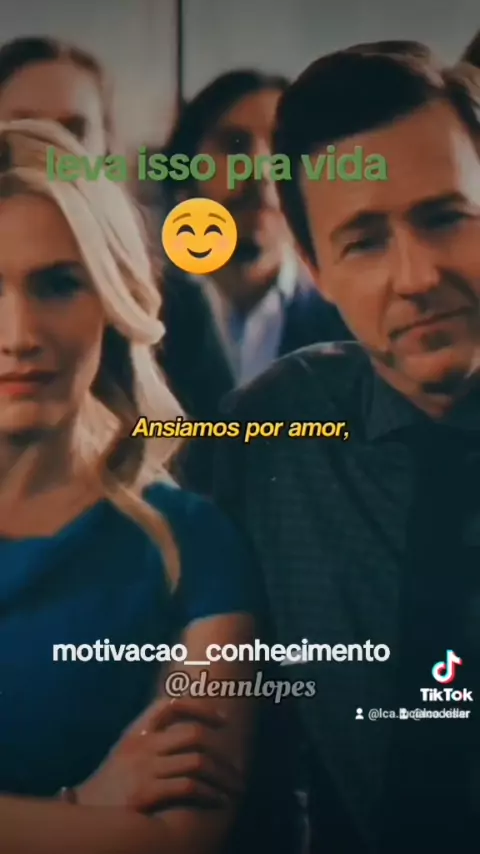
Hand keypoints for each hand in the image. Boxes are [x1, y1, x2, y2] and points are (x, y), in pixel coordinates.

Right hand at [75, 697, 242, 812]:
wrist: (84, 817)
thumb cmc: (110, 788)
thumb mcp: (126, 754)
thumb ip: (151, 740)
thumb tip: (186, 730)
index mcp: (136, 733)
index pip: (172, 704)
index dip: (201, 708)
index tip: (223, 720)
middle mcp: (141, 746)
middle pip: (193, 734)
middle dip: (222, 751)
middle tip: (238, 766)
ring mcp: (142, 769)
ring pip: (197, 762)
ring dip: (222, 776)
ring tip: (235, 788)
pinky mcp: (144, 794)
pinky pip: (188, 787)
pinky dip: (210, 794)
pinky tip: (218, 801)